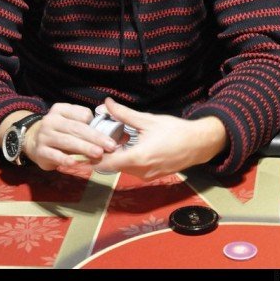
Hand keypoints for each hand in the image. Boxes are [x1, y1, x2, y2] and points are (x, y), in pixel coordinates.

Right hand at [24, 103, 117, 172]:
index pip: (81, 114)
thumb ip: (91, 127)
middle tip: (110, 146)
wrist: (33, 141)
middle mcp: (51, 120)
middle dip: (95, 137)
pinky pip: (55, 155)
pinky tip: (75, 163)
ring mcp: (44, 135)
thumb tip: (122, 134)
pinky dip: (66, 159)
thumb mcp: (72, 123)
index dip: (96, 124)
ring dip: (84, 148)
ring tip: (98, 154)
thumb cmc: (60, 132)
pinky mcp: (40, 151)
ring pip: (67, 141)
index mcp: (61, 110)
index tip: (110, 134)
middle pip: (77, 128)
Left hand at [92, 98, 227, 180]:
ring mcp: (146, 176)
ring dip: (114, 156)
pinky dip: (125, 159)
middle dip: (101, 154)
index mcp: (138, 158)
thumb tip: (106, 104)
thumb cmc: (175, 131)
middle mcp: (140, 171)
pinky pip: (131, 169)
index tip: (80, 150)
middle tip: (92, 141)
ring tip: (111, 139)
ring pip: (121, 168)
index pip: (106, 163)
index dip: (91, 157)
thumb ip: (124, 114)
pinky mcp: (151, 176)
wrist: (198, 144)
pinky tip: (126, 144)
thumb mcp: (147, 120)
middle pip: (111, 166)